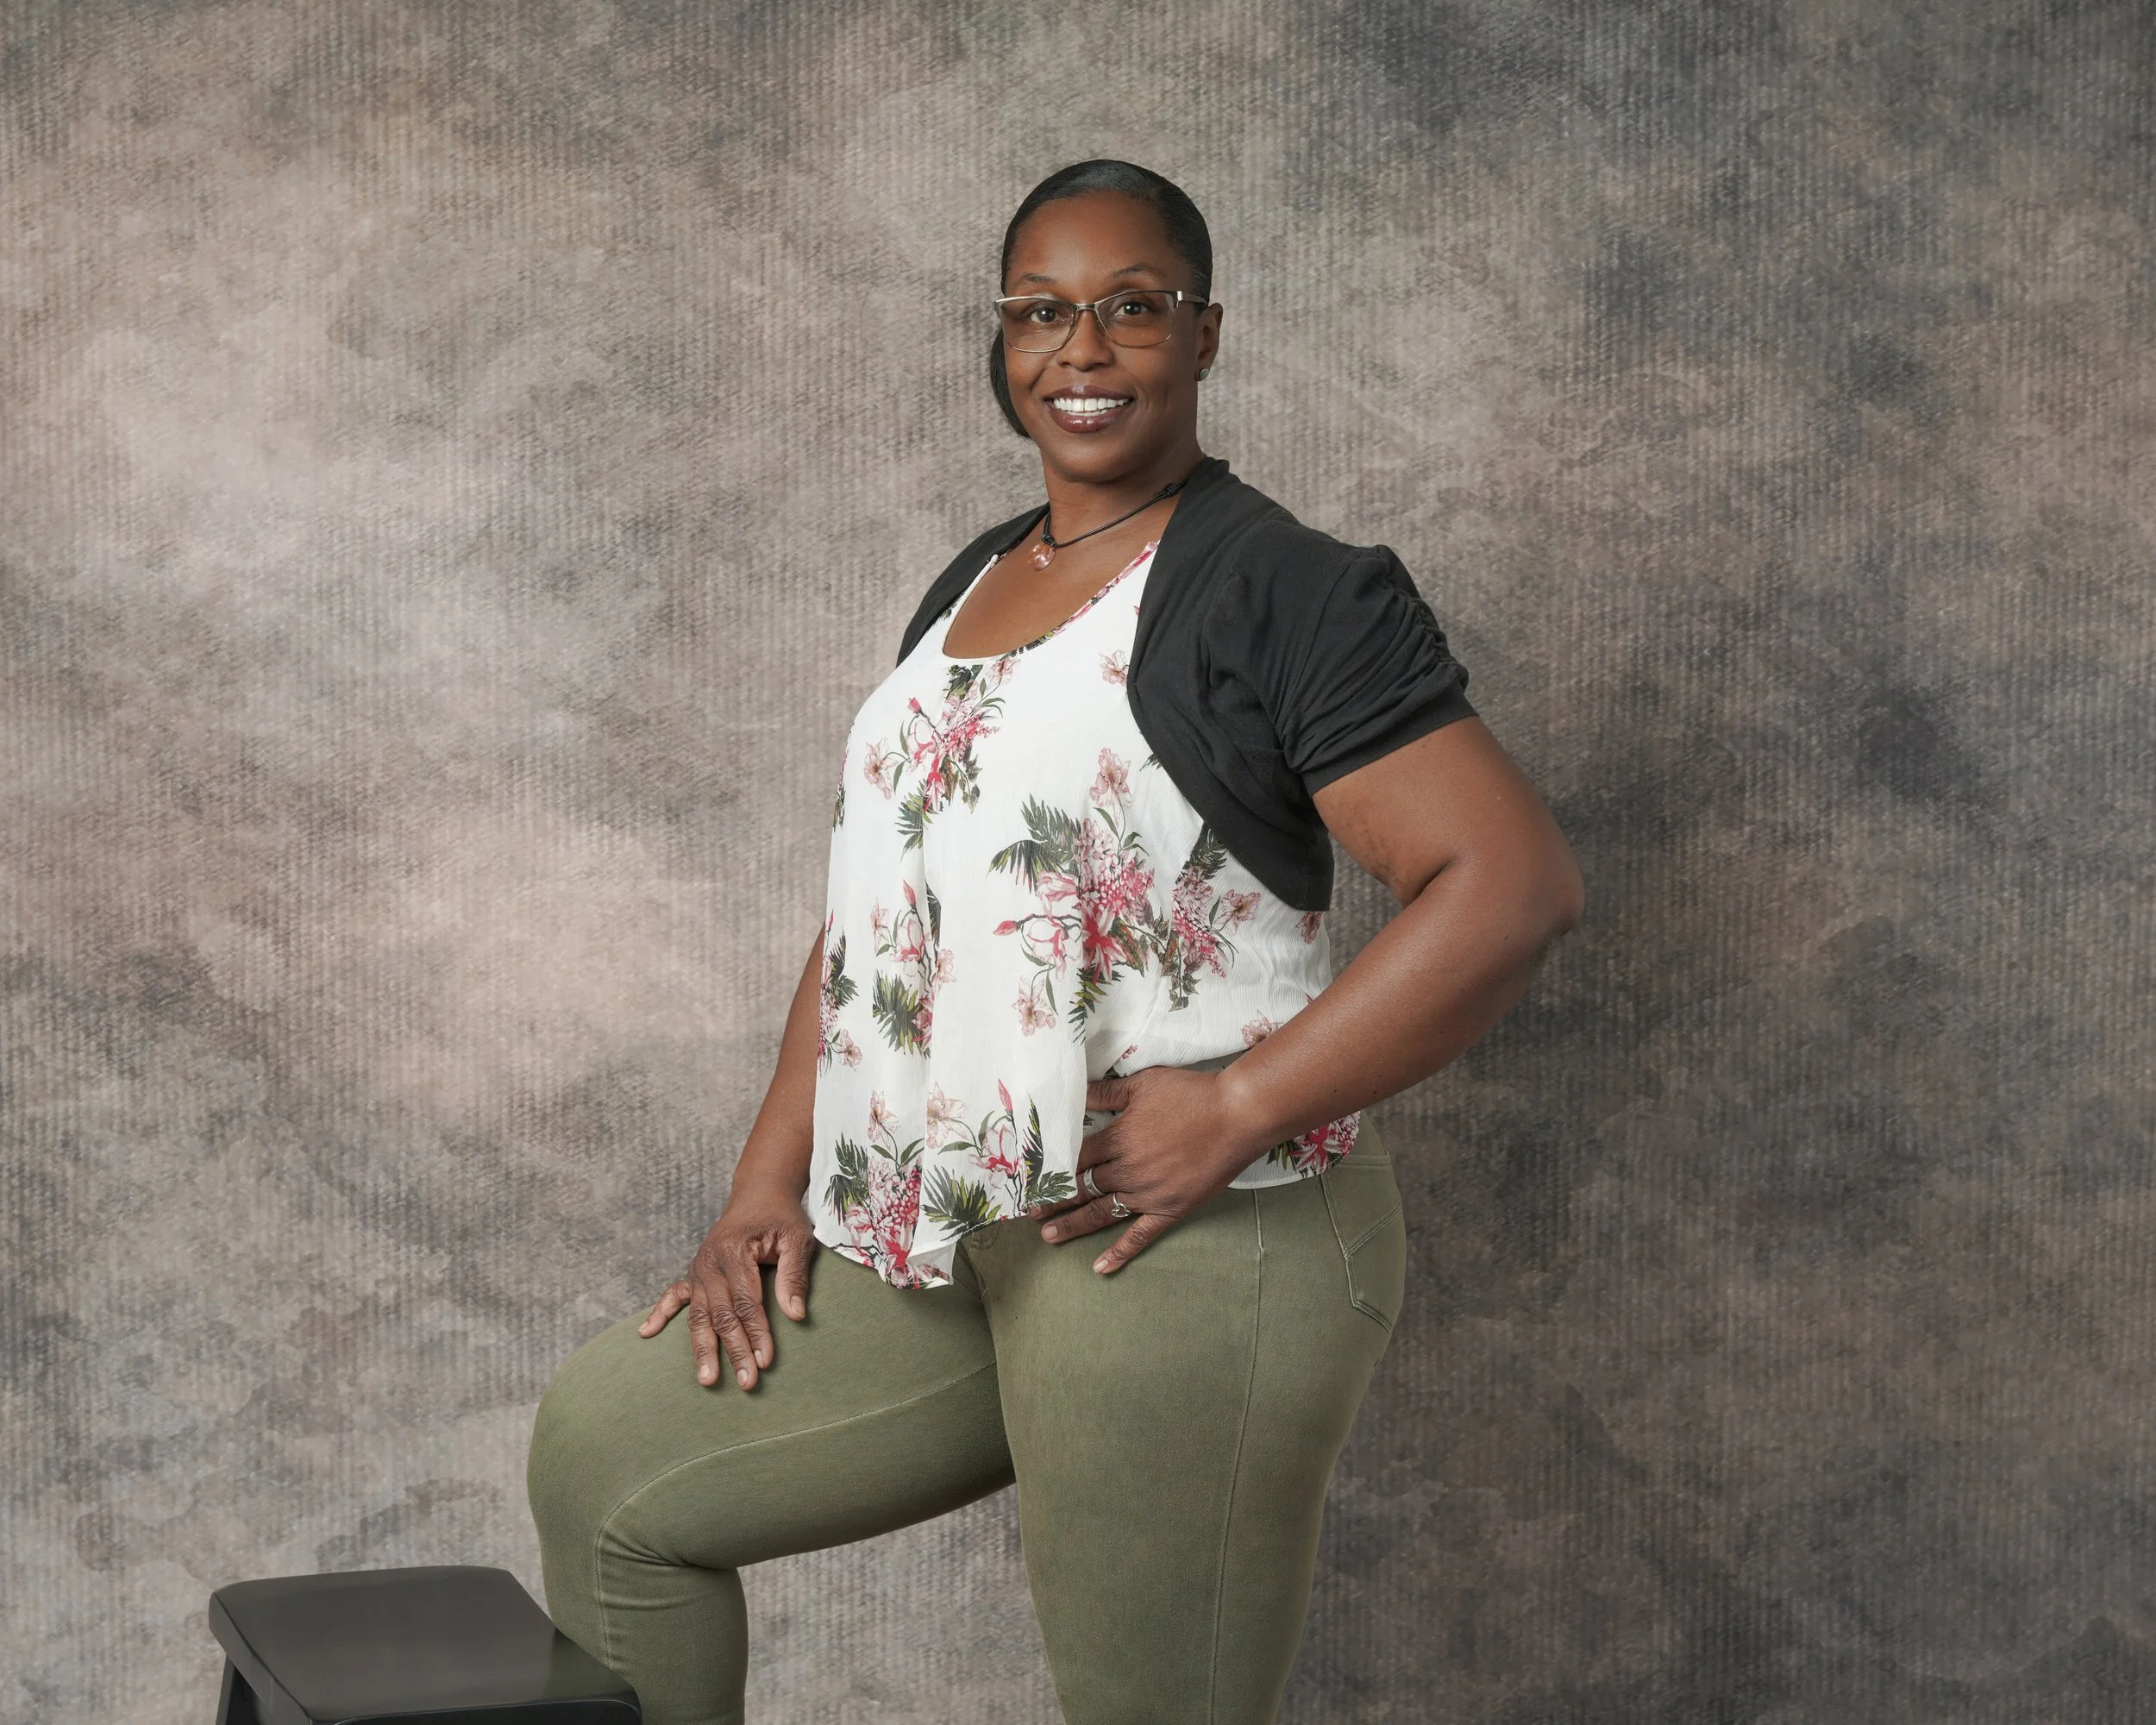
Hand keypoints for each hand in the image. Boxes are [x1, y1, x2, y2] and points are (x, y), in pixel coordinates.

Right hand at [639, 1177, 817, 1389]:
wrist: (758, 1193)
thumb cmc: (781, 1217)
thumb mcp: (797, 1238)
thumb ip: (794, 1275)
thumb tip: (796, 1316)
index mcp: (734, 1252)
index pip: (747, 1302)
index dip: (757, 1333)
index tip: (766, 1361)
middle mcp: (710, 1262)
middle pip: (721, 1315)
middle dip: (733, 1350)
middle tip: (746, 1381)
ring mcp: (698, 1268)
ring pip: (698, 1315)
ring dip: (702, 1348)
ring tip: (706, 1379)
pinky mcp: (694, 1272)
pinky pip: (673, 1295)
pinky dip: (659, 1314)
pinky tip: (646, 1334)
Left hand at [1028, 1068, 1264, 1273]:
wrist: (1237, 1115)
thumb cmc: (1191, 1094)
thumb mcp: (1142, 1084)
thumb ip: (1105, 1092)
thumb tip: (1072, 1093)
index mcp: (1118, 1138)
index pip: (1074, 1158)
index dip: (1051, 1169)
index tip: (1031, 1179)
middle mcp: (1127, 1169)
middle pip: (1082, 1187)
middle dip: (1053, 1200)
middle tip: (1029, 1213)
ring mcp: (1148, 1193)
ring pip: (1101, 1213)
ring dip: (1073, 1225)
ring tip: (1048, 1237)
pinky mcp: (1171, 1209)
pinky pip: (1140, 1236)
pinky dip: (1120, 1253)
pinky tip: (1100, 1267)